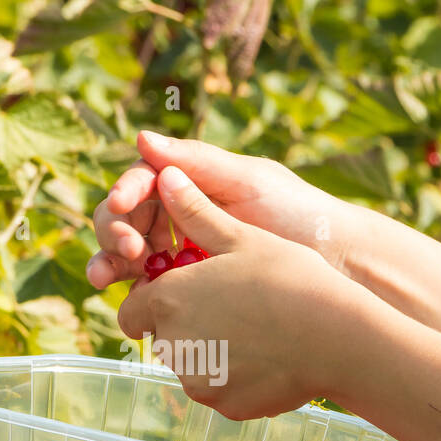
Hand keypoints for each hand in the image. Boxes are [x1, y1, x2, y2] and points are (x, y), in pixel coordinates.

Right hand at [89, 132, 367, 288]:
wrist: (337, 264)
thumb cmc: (299, 214)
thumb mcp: (250, 182)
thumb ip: (197, 163)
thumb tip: (142, 137)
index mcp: (190, 183)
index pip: (142, 182)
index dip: (126, 193)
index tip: (124, 205)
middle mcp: (180, 217)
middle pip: (126, 220)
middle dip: (114, 232)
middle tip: (125, 251)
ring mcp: (182, 256)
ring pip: (130, 258)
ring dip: (109, 265)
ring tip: (103, 279)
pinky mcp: (190, 292)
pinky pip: (152, 292)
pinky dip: (135, 296)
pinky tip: (130, 304)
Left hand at [116, 166, 357, 419]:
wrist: (335, 337)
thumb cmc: (289, 278)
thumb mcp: (241, 239)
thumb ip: (196, 212)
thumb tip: (166, 176)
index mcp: (167, 299)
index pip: (132, 311)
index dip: (155, 302)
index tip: (187, 295)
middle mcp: (172, 344)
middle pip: (163, 339)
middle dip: (185, 326)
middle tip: (231, 310)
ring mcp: (196, 380)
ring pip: (190, 366)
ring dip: (209, 353)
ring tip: (255, 332)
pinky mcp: (222, 405)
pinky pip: (218, 390)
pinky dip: (234, 378)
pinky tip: (267, 358)